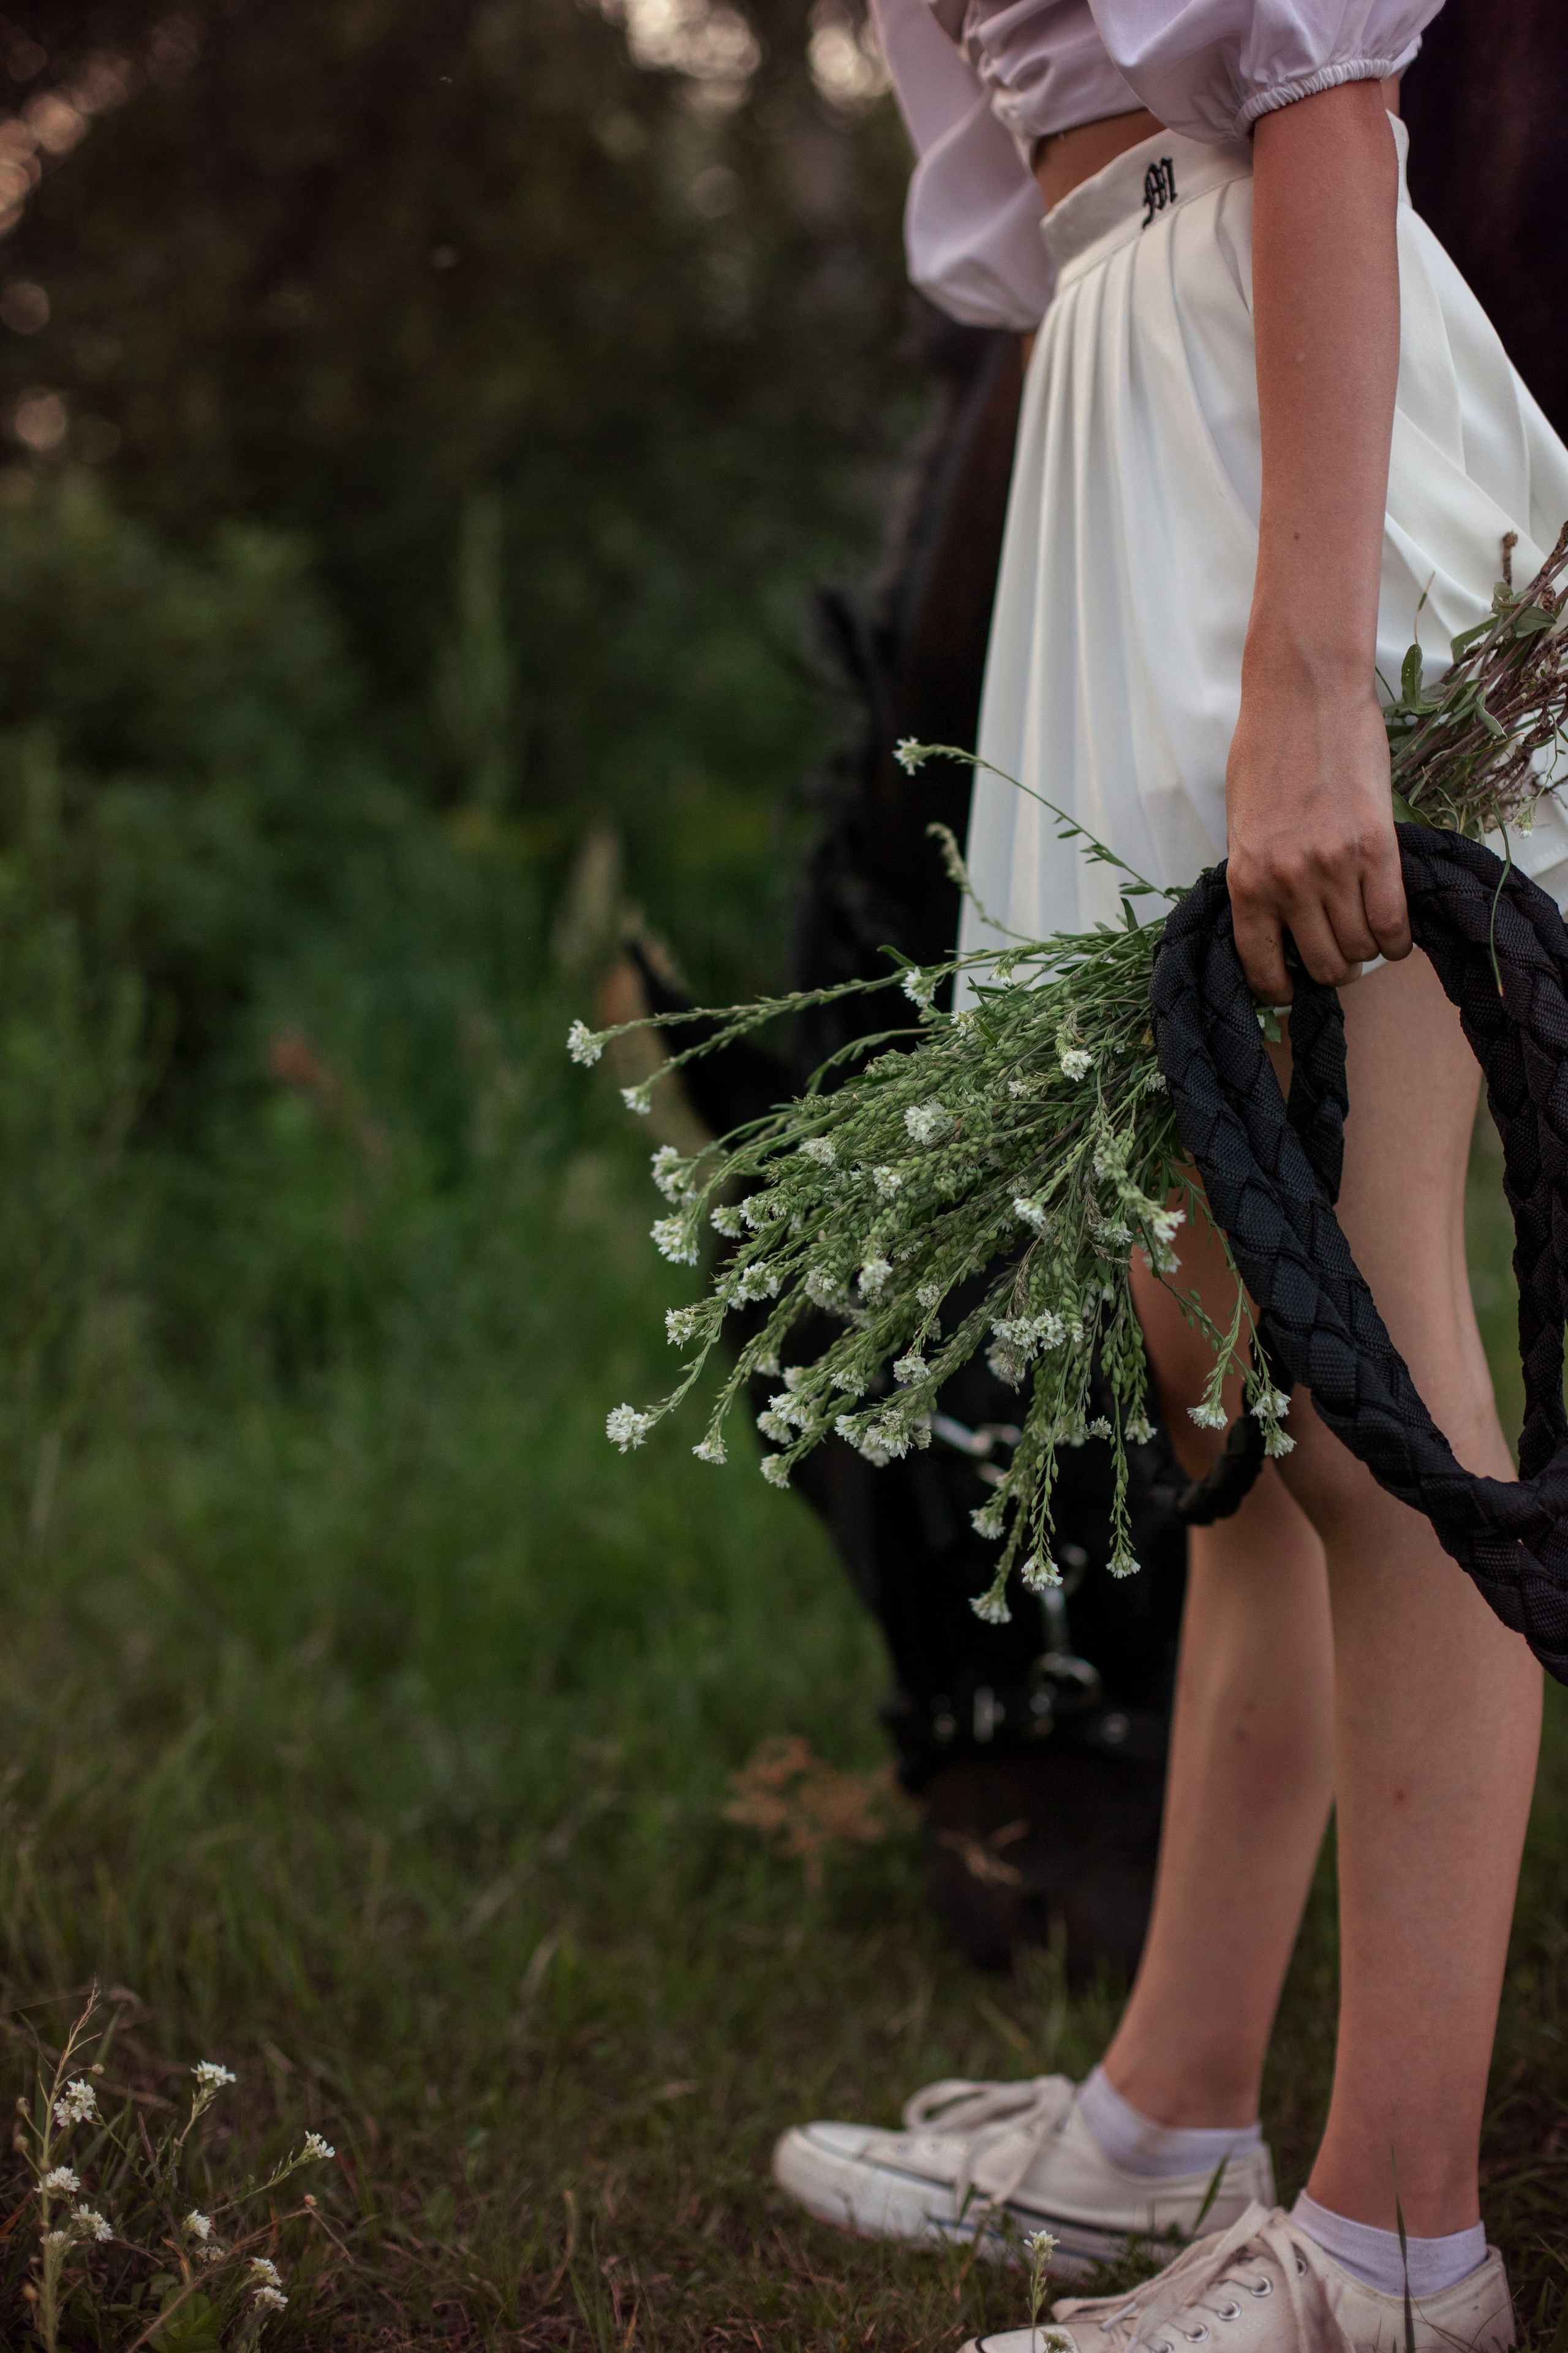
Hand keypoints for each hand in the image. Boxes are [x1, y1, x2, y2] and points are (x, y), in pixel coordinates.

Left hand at [1224, 642, 1410, 1002]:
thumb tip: (1276, 928)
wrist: (1303, 698)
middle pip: (1323, 965)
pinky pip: (1393, 921)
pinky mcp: (1376, 847)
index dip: (1280, 989)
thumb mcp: (1241, 828)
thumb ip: (1258, 879)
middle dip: (1332, 972)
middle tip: (1338, 956)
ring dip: (1365, 953)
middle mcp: (1288, 883)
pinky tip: (1393, 937)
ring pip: (1361, 949)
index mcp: (1246, 881)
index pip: (1261, 966)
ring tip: (1365, 937)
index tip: (1290, 989)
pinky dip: (1396, 940)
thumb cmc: (1265, 757)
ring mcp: (1334, 867)